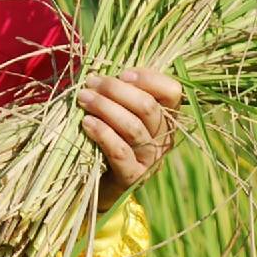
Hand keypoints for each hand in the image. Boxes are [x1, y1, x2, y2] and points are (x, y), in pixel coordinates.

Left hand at [76, 67, 182, 211]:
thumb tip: (103, 73)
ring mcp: (151, 159)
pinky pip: (120, 151)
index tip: (122, 73)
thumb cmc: (113, 139)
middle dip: (116, 90)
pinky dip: (102, 134)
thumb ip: (122, 94)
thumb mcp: (122, 114)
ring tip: (84, 98)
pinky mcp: (134, 176)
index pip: (172, 92)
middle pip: (147, 107)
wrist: (105, 184)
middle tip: (91, 82)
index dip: (149, 79)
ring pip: (133, 127)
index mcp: (167, 118)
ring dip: (105, 107)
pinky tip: (86, 123)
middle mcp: (164, 138)